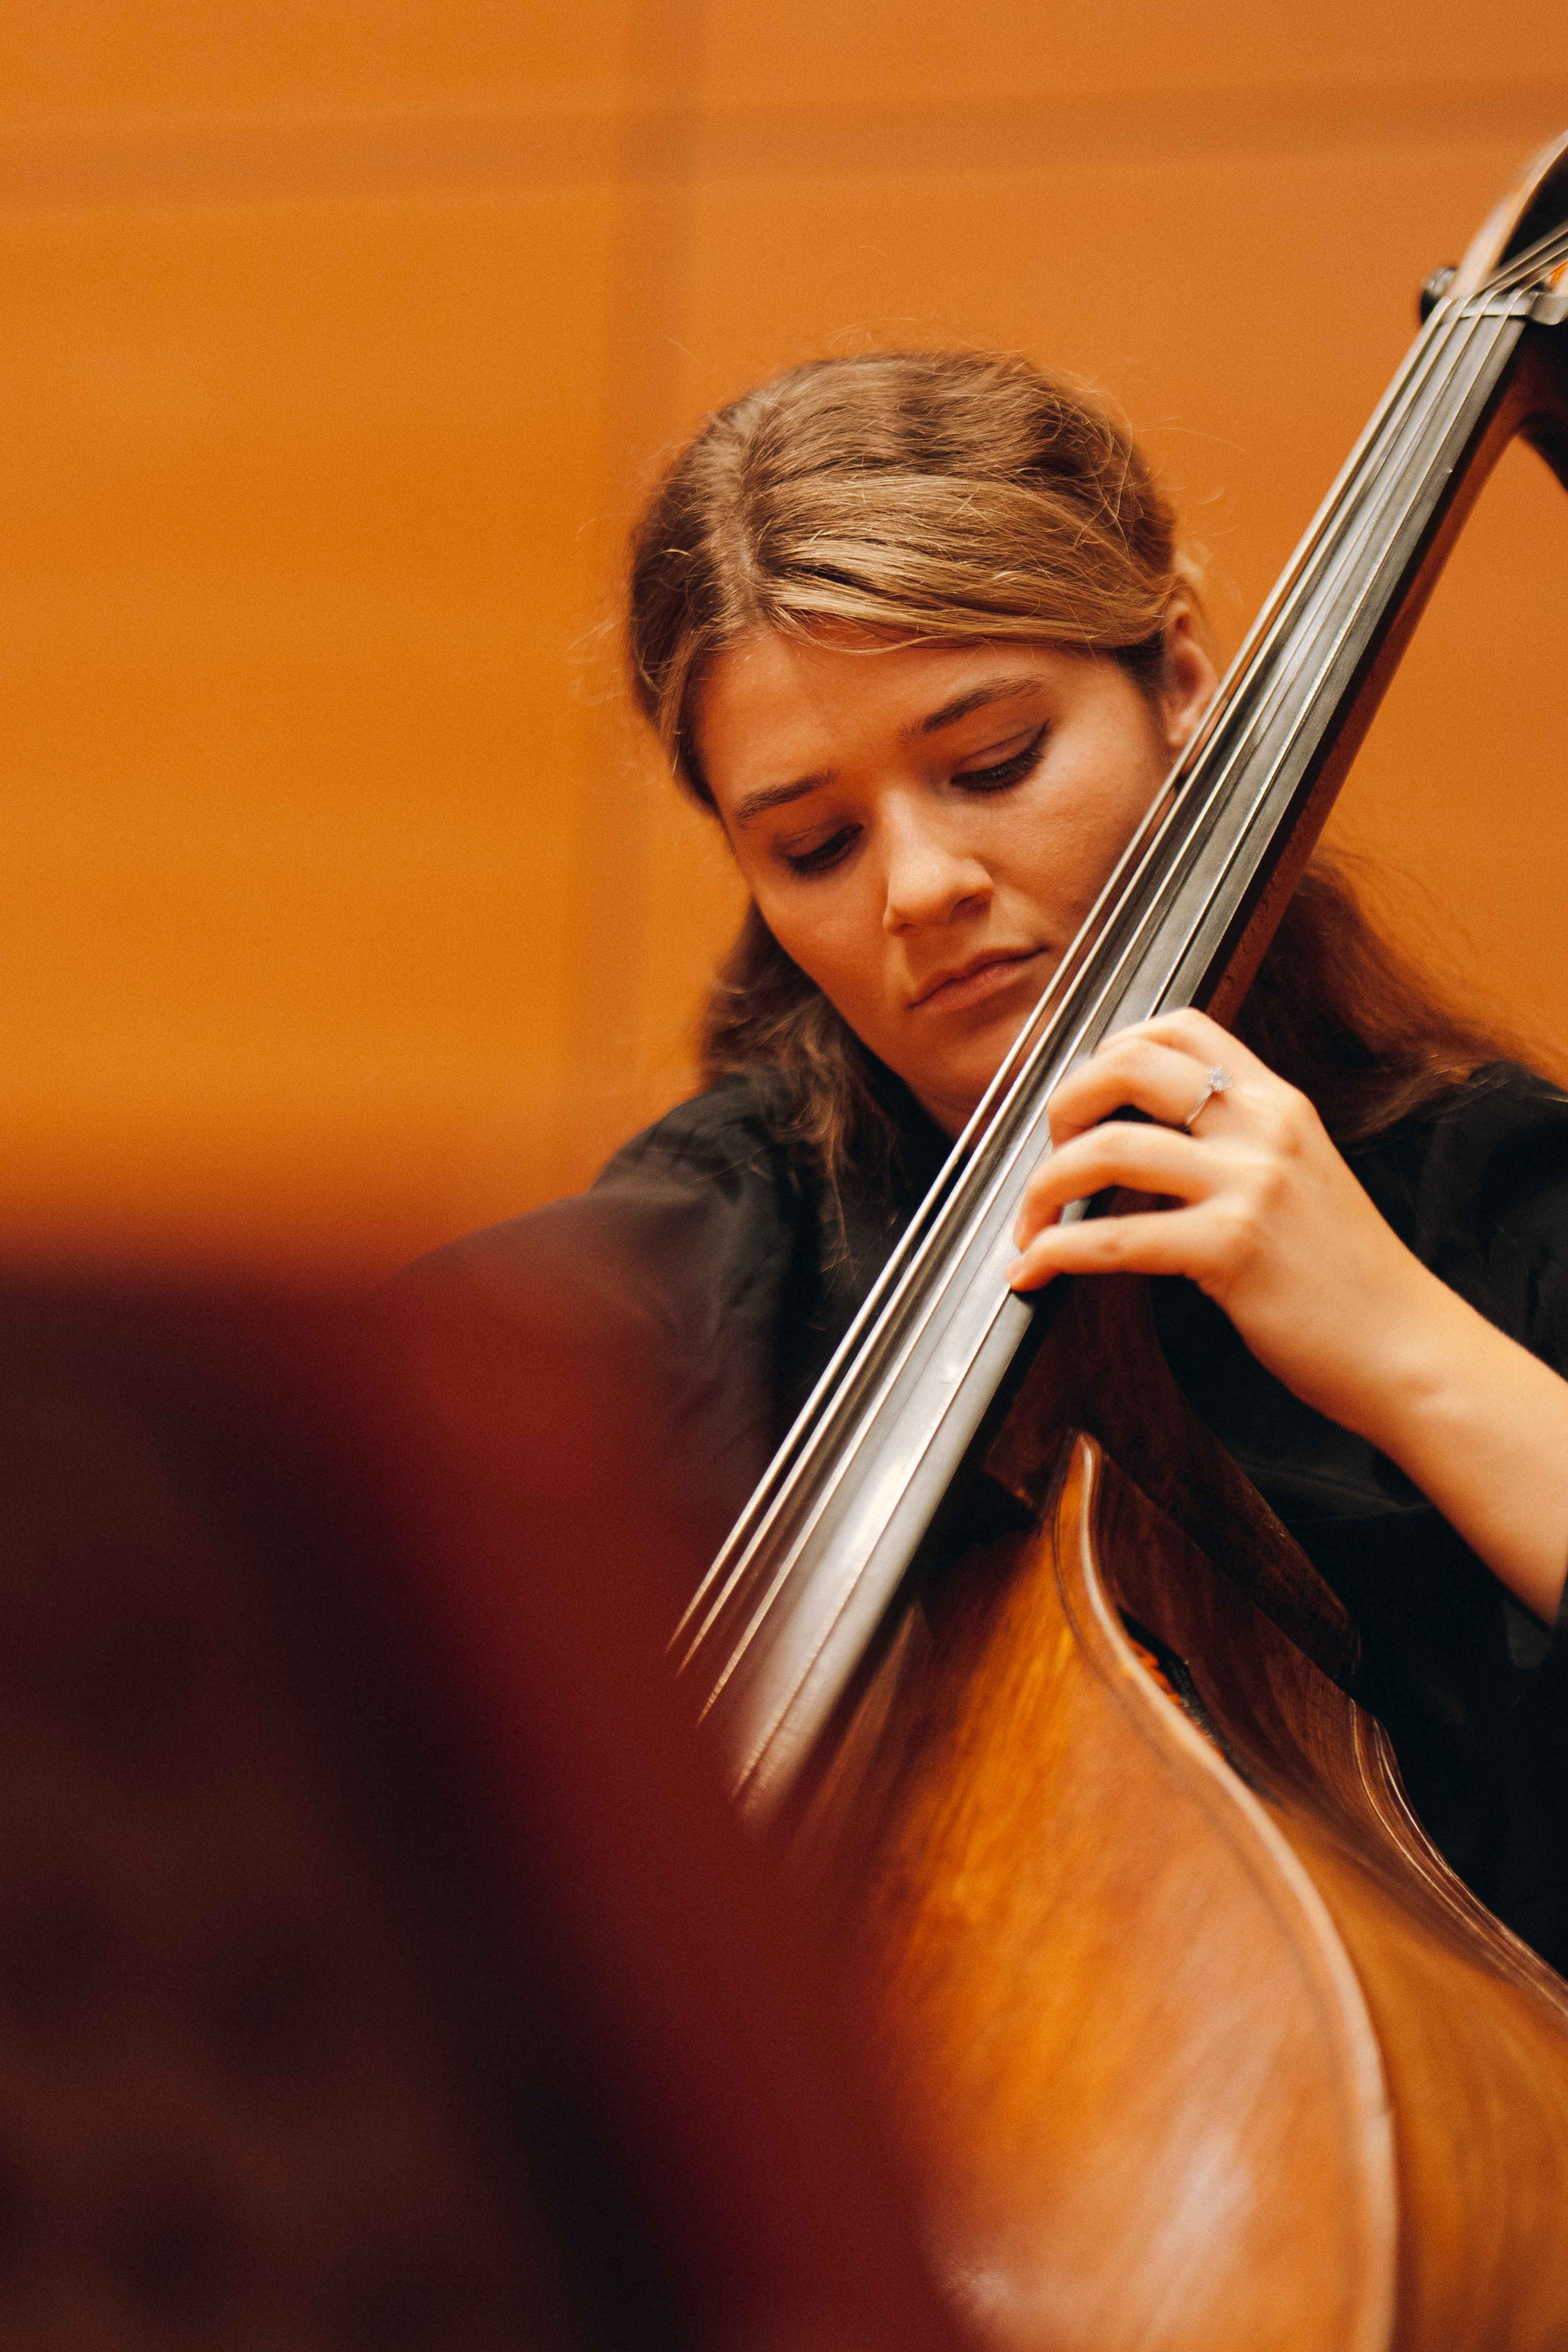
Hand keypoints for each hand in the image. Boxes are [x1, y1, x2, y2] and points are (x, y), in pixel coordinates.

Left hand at [1008, 1008, 1456, 1447]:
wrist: (1407, 1347)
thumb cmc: (1345, 1279)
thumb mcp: (1300, 1178)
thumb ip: (1236, 1147)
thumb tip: (1144, 1147)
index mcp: (1277, 1103)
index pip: (1179, 1027)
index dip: (1109, 1050)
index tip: (1083, 1100)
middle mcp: (1262, 1127)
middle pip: (1129, 1066)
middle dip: (1063, 1105)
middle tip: (1050, 1155)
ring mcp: (1249, 1184)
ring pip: (1108, 1149)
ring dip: (1042, 1187)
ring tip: (1029, 1225)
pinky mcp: (1231, 1248)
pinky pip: (1110, 1239)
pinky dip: (1053, 1252)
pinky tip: (1032, 1271)